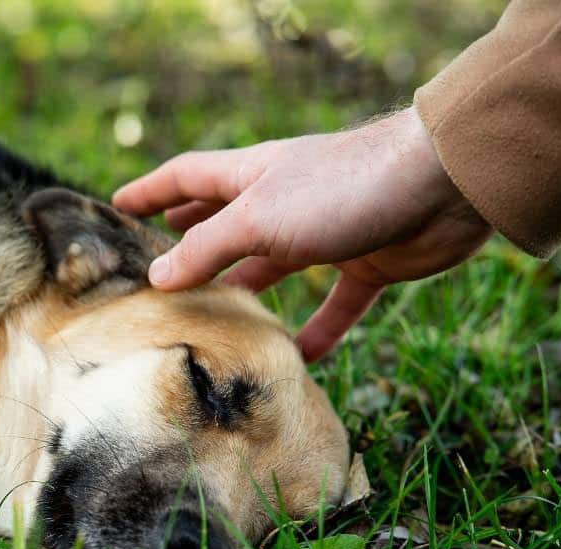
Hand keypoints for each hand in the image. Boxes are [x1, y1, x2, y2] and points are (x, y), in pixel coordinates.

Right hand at [112, 107, 491, 361]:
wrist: (442, 185)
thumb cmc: (342, 188)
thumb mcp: (259, 219)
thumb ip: (208, 248)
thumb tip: (158, 277)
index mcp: (252, 176)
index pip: (187, 179)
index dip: (150, 191)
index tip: (118, 205)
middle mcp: (284, 201)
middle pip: (225, 222)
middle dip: (192, 241)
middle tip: (160, 267)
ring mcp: (326, 232)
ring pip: (275, 267)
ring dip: (247, 292)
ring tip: (216, 321)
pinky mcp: (368, 262)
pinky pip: (336, 305)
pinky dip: (318, 330)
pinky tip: (301, 360)